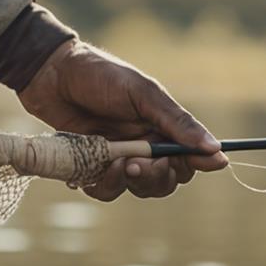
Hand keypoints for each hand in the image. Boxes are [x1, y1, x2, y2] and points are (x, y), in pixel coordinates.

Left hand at [19, 40, 227, 200]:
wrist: (51, 75)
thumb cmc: (100, 76)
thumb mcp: (143, 94)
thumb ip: (176, 122)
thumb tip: (214, 147)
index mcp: (163, 126)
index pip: (191, 155)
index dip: (201, 162)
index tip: (210, 164)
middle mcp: (145, 146)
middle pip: (167, 180)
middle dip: (158, 176)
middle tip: (140, 163)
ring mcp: (120, 159)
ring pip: (138, 189)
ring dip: (130, 181)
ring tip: (114, 162)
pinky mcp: (93, 167)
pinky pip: (106, 190)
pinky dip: (103, 185)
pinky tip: (92, 169)